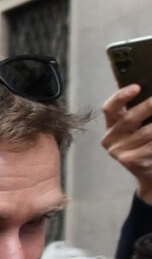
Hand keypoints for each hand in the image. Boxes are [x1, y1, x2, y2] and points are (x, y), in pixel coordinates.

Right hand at [103, 86, 151, 200]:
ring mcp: (118, 151)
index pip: (110, 108)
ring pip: (147, 132)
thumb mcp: (140, 126)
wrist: (149, 172)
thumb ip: (142, 113)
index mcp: (112, 124)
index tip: (137, 87)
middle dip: (149, 106)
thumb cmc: (146, 143)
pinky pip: (151, 146)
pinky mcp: (130, 161)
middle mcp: (110, 138)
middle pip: (130, 118)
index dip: (121, 96)